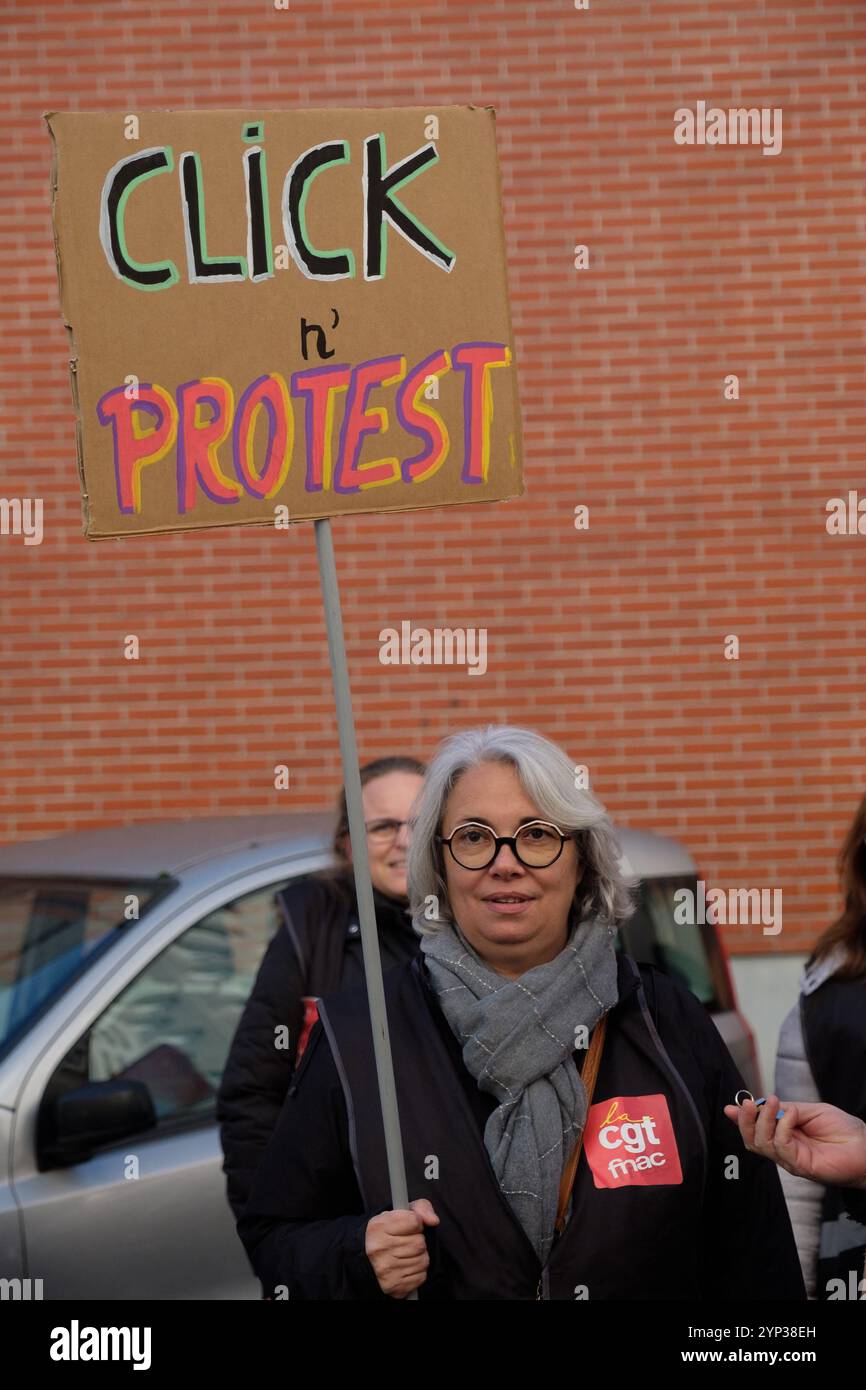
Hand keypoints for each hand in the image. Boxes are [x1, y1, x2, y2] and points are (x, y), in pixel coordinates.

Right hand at [364, 1198, 439, 1297]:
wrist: (370, 1258)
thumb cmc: (391, 1232)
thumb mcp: (403, 1213)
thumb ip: (421, 1208)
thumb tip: (433, 1220)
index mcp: (378, 1226)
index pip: (414, 1222)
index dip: (417, 1223)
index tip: (410, 1226)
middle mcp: (378, 1248)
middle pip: (420, 1243)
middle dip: (418, 1241)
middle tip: (407, 1241)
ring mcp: (384, 1269)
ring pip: (423, 1260)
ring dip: (420, 1256)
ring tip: (407, 1253)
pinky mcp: (392, 1286)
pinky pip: (421, 1276)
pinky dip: (418, 1271)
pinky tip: (407, 1266)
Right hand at [724, 1096, 865, 1188]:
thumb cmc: (843, 1130)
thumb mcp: (809, 1111)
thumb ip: (786, 1109)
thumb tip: (763, 1102)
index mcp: (784, 1135)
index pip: (756, 1130)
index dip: (741, 1119)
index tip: (730, 1106)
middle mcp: (784, 1150)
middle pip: (752, 1140)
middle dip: (745, 1121)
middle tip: (748, 1103)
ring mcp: (791, 1160)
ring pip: (761, 1144)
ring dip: (763, 1120)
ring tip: (774, 1102)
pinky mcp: (801, 1166)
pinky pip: (781, 1147)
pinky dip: (782, 1127)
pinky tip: (793, 1115)